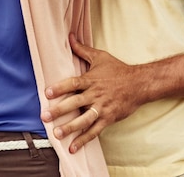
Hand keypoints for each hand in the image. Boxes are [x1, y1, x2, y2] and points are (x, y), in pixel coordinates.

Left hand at [41, 34, 144, 152]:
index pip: (73, 83)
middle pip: (75, 102)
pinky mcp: (108, 118)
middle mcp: (95, 94)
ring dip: (70, 127)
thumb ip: (82, 50)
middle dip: (59, 110)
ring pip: (84, 119)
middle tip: (45, 116)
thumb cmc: (118, 70)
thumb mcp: (100, 57)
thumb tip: (70, 37)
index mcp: (91, 80)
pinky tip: (72, 147)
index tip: (47, 93)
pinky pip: (94, 131)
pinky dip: (84, 139)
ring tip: (57, 133)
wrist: (139, 83)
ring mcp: (102, 107)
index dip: (60, 87)